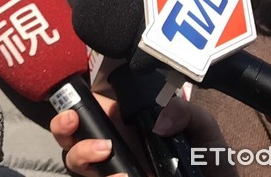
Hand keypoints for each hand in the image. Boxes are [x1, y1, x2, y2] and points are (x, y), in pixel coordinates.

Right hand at [50, 93, 235, 176]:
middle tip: (73, 120)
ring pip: (75, 162)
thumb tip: (161, 117)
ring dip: (81, 153)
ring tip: (105, 150)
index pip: (90, 110)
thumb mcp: (203, 130)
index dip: (74, 103)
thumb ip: (187, 113)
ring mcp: (112, 171)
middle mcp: (113, 149)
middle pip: (70, 136)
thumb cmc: (208, 162)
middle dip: (62, 126)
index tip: (76, 102)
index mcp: (126, 126)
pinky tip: (122, 175)